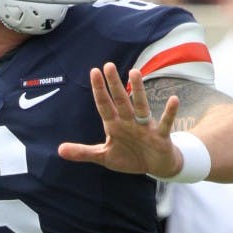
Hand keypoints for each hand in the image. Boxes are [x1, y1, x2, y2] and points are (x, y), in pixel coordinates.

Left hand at [58, 63, 180, 175]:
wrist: (156, 166)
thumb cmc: (130, 157)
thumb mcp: (104, 157)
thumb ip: (83, 152)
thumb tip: (59, 150)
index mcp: (115, 125)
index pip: (104, 105)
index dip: (99, 90)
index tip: (94, 72)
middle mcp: (129, 121)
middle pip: (121, 100)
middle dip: (114, 85)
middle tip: (108, 65)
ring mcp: (145, 127)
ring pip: (141, 106)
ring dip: (138, 90)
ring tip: (135, 72)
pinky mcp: (160, 136)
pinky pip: (165, 123)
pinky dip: (169, 113)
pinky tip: (173, 99)